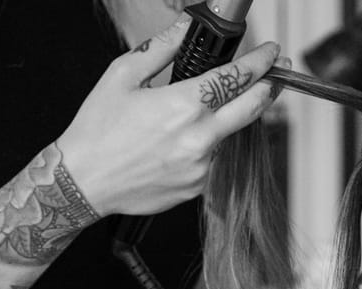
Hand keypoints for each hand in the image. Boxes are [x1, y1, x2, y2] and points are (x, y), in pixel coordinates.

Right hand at [56, 20, 283, 217]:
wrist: (83, 182)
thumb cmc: (97, 131)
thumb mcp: (123, 75)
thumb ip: (162, 48)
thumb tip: (185, 27)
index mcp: (183, 105)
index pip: (236, 77)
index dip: (259, 62)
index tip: (270, 52)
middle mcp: (199, 138)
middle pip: (253, 107)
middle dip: (271, 86)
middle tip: (278, 73)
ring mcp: (202, 166)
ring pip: (232, 135)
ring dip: (233, 117)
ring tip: (217, 106)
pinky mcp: (197, 187)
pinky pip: (215, 160)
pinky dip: (210, 145)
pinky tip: (185, 139)